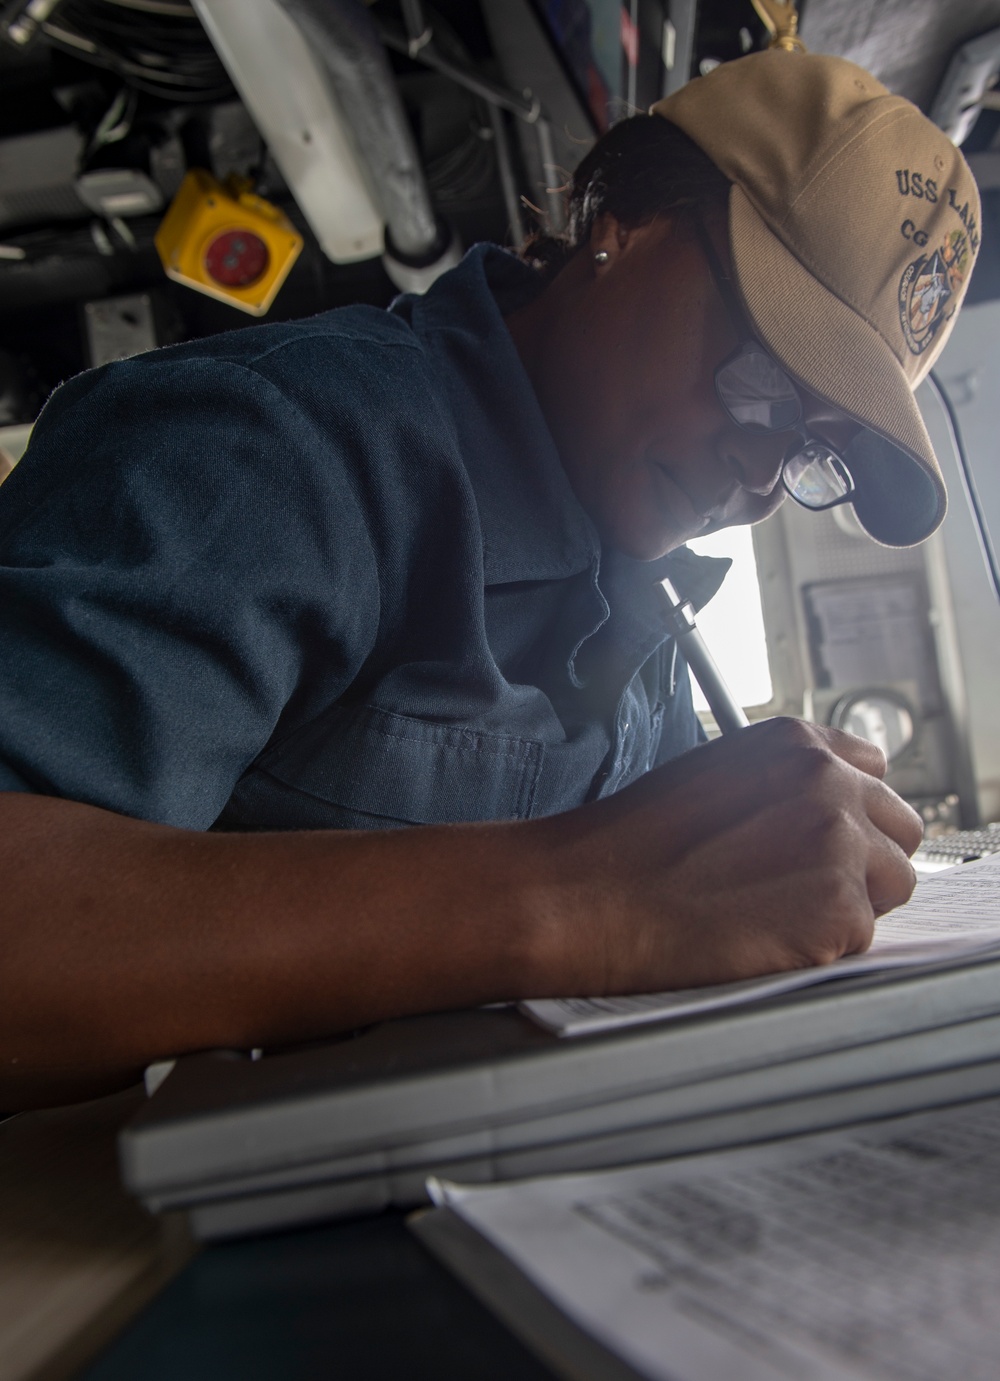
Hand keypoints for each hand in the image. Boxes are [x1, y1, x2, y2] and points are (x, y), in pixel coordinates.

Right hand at [529, 717, 922, 994]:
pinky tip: (760, 935)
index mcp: (798, 743)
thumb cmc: (634, 844)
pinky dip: (820, 946)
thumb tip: (829, 814)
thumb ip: (783, 784)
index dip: (851, 815)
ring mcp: (840, 846)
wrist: (587, 894)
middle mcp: (829, 784)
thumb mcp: (715, 776)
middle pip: (901, 830)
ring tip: (774, 911)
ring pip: (894, 885)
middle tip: (797, 887)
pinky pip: (861, 938)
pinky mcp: (839, 911)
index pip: (874, 773)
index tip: (820, 841)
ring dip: (849, 904)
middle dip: (864, 862)